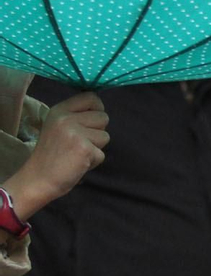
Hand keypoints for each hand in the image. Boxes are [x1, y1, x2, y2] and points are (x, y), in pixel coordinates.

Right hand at [5, 92, 108, 219]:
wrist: (39, 178)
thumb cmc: (52, 154)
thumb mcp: (58, 127)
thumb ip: (76, 117)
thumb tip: (100, 110)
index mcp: (59, 110)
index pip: (92, 97)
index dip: (97, 109)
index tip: (91, 122)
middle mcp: (66, 118)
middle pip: (103, 117)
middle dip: (97, 132)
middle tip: (80, 143)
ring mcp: (75, 132)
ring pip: (106, 136)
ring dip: (96, 148)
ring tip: (77, 153)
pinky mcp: (84, 148)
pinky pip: (102, 154)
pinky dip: (94, 162)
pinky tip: (78, 163)